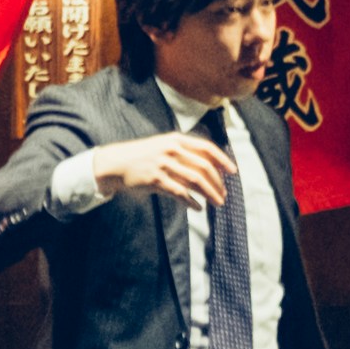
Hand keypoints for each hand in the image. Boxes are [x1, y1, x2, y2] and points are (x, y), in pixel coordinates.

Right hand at [80, 132, 233, 205]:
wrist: (115, 163)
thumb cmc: (142, 157)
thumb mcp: (163, 147)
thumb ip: (184, 153)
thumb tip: (208, 167)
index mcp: (176, 140)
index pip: (207, 148)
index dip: (223, 160)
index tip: (234, 172)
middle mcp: (172, 150)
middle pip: (204, 167)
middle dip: (218, 182)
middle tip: (224, 194)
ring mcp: (164, 165)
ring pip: (196, 181)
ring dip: (210, 193)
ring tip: (218, 203)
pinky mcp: (156, 180)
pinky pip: (180, 193)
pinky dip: (192, 202)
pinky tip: (198, 208)